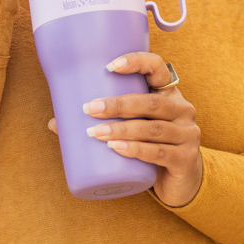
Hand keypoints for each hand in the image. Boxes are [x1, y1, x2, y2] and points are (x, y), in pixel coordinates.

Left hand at [47, 52, 202, 206]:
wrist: (181, 181)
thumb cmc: (151, 147)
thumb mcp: (134, 129)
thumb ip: (103, 122)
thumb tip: (55, 123)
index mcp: (168, 94)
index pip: (157, 67)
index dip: (136, 62)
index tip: (109, 66)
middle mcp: (182, 109)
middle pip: (150, 102)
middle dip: (117, 105)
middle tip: (89, 108)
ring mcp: (187, 134)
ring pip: (153, 128)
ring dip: (121, 130)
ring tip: (95, 133)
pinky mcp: (185, 158)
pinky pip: (159, 152)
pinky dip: (136, 150)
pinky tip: (118, 149)